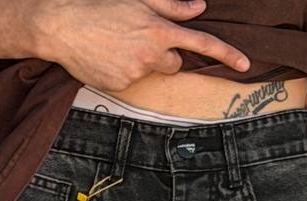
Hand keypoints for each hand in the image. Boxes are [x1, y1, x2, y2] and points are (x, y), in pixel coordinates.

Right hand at [31, 0, 250, 92]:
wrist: (62, 26)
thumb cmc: (100, 6)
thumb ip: (171, 4)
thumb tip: (199, 8)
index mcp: (159, 30)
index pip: (201, 42)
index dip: (226, 53)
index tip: (245, 64)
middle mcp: (151, 55)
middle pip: (174, 63)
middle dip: (164, 54)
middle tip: (139, 39)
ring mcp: (135, 74)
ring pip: (152, 72)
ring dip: (142, 61)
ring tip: (117, 45)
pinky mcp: (120, 86)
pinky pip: (131, 81)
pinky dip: (123, 71)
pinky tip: (106, 57)